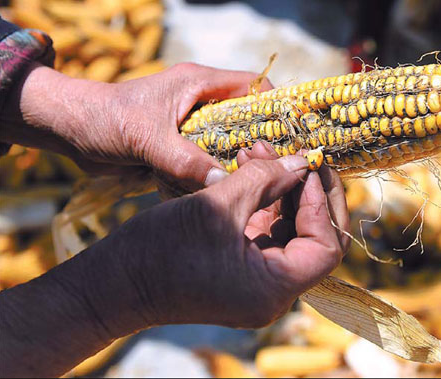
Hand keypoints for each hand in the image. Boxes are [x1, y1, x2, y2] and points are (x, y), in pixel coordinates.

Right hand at [0, 143, 348, 376]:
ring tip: (259, 150)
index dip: (322, 203)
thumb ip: (264, 179)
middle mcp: (273, 291)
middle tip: (296, 153)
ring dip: (281, 189)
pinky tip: (248, 168)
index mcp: (274, 288)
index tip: (305, 166)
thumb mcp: (216, 205)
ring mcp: (257, 281)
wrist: (113, 283)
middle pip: (314, 237)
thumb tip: (301, 161)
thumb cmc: (158, 249)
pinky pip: (265, 232)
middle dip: (305, 191)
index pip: (327, 246)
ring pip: (290, 230)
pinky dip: (262, 200)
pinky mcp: (241, 268)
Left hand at [1, 62, 271, 189]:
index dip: (274, 106)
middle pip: (244, 119)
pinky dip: (209, 176)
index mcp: (198, 84)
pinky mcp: (178, 146)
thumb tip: (222, 184)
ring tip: (245, 186)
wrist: (69, 130)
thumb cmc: (106, 120)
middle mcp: (199, 102)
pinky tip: (213, 193)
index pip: (252, 86)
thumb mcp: (147, 138)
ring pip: (226, 144)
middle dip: (256, 144)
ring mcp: (189, 126)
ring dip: (231, 164)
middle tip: (270, 172)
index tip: (288, 137)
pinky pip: (205, 161)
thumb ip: (185, 160)